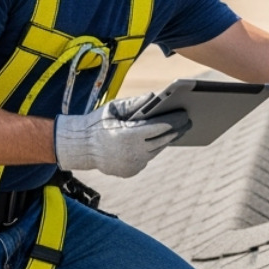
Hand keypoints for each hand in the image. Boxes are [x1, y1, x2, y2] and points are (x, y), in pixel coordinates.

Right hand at [54, 95, 190, 177]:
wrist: (79, 147)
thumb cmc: (99, 123)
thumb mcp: (115, 108)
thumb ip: (136, 103)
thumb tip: (155, 96)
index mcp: (128, 135)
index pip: (158, 128)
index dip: (174, 121)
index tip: (185, 114)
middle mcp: (132, 153)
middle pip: (162, 141)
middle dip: (176, 131)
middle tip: (189, 122)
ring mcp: (131, 165)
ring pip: (156, 151)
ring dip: (166, 140)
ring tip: (179, 130)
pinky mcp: (130, 171)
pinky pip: (146, 158)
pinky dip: (152, 149)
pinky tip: (162, 140)